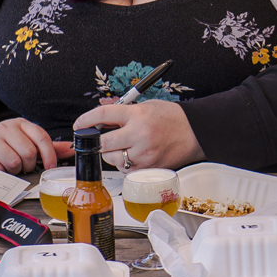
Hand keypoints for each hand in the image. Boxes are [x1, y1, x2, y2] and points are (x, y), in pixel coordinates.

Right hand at [0, 118, 68, 174]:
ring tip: (9, 166)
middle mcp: (5, 127)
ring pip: (14, 162)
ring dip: (15, 170)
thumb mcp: (26, 142)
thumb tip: (71, 149)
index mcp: (20, 124)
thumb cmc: (5, 148)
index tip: (50, 166)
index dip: (49, 154)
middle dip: (28, 165)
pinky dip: (2, 174)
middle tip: (22, 166)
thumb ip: (48, 147)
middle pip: (29, 152)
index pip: (41, 136)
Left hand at [72, 99, 204, 171]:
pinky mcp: (149, 168)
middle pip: (103, 143)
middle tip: (99, 139)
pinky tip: (133, 155)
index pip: (103, 115)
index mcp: (138, 115)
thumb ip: (124, 112)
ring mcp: (144, 154)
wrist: (196, 132)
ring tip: (122, 146)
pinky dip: (124, 164)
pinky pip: (126, 170)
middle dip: (97, 142)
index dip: (86, 120)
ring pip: (113, 159)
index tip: (80, 124)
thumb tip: (101, 117)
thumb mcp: (146, 106)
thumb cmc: (173, 118)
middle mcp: (139, 135)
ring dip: (111, 154)